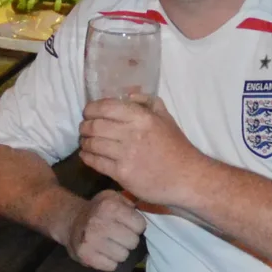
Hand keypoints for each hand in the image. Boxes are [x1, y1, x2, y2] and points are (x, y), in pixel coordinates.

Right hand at [60, 188, 146, 270]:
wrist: (71, 221)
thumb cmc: (99, 210)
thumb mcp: (113, 197)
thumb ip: (130, 202)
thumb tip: (147, 208)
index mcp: (109, 206)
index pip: (140, 225)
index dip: (136, 226)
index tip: (128, 225)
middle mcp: (99, 222)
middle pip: (133, 242)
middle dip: (129, 240)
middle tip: (119, 236)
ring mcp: (91, 240)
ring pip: (123, 256)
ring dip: (119, 252)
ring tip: (111, 244)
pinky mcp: (85, 255)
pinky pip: (111, 266)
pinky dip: (109, 262)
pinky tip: (103, 252)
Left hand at [77, 97, 210, 209]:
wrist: (187, 177)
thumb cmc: (176, 147)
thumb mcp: (166, 117)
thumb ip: (147, 102)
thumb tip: (127, 94)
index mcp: (141, 117)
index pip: (105, 107)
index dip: (91, 109)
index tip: (88, 113)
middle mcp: (131, 134)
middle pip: (94, 126)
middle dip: (84, 127)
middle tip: (84, 129)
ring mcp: (125, 155)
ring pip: (93, 144)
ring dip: (84, 142)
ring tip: (85, 142)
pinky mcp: (122, 174)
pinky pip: (96, 162)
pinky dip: (87, 157)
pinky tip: (87, 155)